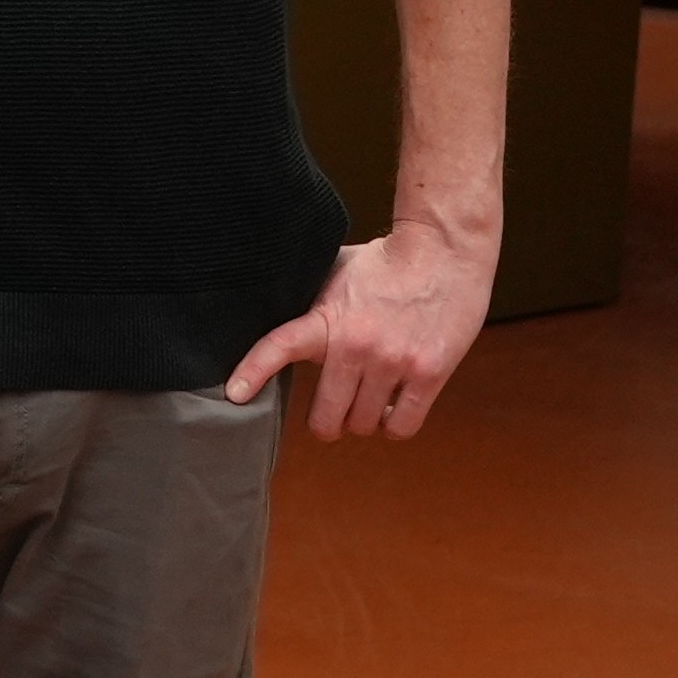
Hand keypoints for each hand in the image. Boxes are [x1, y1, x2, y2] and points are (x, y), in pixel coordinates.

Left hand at [226, 215, 496, 439]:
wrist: (442, 250)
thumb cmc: (384, 262)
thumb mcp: (333, 275)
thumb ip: (309, 305)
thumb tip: (272, 315)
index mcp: (328, 319)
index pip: (280, 347)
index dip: (254, 372)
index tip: (235, 394)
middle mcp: (357, 346)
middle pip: (327, 416)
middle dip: (325, 421)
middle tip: (329, 415)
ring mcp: (394, 363)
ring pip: (364, 424)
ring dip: (362, 420)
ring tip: (366, 402)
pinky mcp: (430, 374)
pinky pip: (402, 427)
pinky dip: (393, 426)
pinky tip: (391, 409)